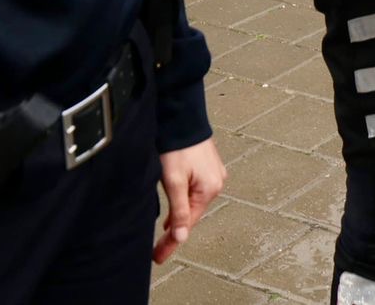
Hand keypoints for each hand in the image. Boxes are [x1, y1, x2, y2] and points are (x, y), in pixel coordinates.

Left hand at [153, 138, 225, 264]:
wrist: (182, 117)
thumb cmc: (177, 146)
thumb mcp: (174, 181)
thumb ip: (178, 210)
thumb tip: (181, 237)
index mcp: (209, 189)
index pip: (188, 224)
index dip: (172, 242)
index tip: (159, 257)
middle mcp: (216, 183)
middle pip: (192, 214)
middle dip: (176, 229)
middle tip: (158, 248)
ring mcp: (214, 174)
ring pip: (193, 202)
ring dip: (179, 214)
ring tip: (164, 230)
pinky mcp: (208, 166)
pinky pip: (195, 190)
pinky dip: (184, 199)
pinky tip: (174, 205)